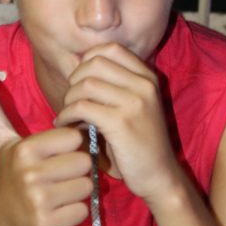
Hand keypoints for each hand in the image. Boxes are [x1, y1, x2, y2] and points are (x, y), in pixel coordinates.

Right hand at [0, 76, 92, 225]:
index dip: (70, 146)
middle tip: (60, 175)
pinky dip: (76, 211)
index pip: (73, 137)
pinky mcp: (48, 224)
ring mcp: (39, 201)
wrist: (1, 221)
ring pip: (86, 187)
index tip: (56, 153)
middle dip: (77, 169)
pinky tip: (59, 209)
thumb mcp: (0, 140)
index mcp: (25, 150)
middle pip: (84, 163)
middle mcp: (30, 174)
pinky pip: (82, 211)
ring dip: (78, 190)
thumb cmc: (8, 174)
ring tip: (59, 190)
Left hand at [55, 44, 181, 202]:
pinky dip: (67, 114)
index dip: (88, 59)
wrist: (159, 175)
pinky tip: (65, 124)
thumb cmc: (140, 144)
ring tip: (67, 114)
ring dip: (69, 99)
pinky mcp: (121, 123)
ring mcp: (134, 103)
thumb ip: (114, 86)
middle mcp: (144, 85)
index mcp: (148, 78)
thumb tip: (76, 66)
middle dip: (75, 80)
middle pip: (95, 63)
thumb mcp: (135, 107)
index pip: (111, 49)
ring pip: (86, 84)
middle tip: (71, 100)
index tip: (79, 80)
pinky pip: (82, 107)